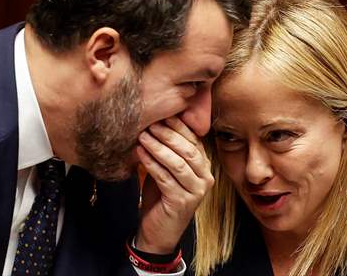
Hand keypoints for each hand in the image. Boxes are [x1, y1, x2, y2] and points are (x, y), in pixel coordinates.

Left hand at [135, 116, 213, 253]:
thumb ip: (169, 150)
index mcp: (204, 166)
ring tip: (142, 137)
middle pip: (188, 150)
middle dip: (168, 135)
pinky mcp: (182, 202)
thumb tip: (157, 121)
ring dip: (158, 148)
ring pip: (177, 163)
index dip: (178, 126)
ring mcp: (196, 191)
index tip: (162, 114)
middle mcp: (205, 178)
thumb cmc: (162, 196)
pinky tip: (140, 154)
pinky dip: (152, 164)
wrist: (159, 231)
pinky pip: (165, 178)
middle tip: (150, 124)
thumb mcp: (168, 169)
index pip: (194, 140)